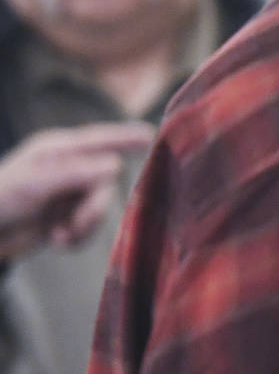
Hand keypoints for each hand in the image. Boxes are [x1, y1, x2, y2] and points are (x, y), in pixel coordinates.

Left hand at [0, 122, 155, 260]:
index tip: (150, 135)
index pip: (99, 140)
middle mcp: (67, 169)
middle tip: (76, 222)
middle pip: (105, 183)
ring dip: (83, 225)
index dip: (125, 137)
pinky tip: (56, 239)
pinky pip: (90, 227)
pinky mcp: (66, 217)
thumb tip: (115, 164)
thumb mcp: (34, 184)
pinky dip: (77, 237)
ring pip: (100, 208)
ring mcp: (67, 194)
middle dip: (94, 207)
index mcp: (57, 151)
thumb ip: (75, 173)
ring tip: (59, 233)